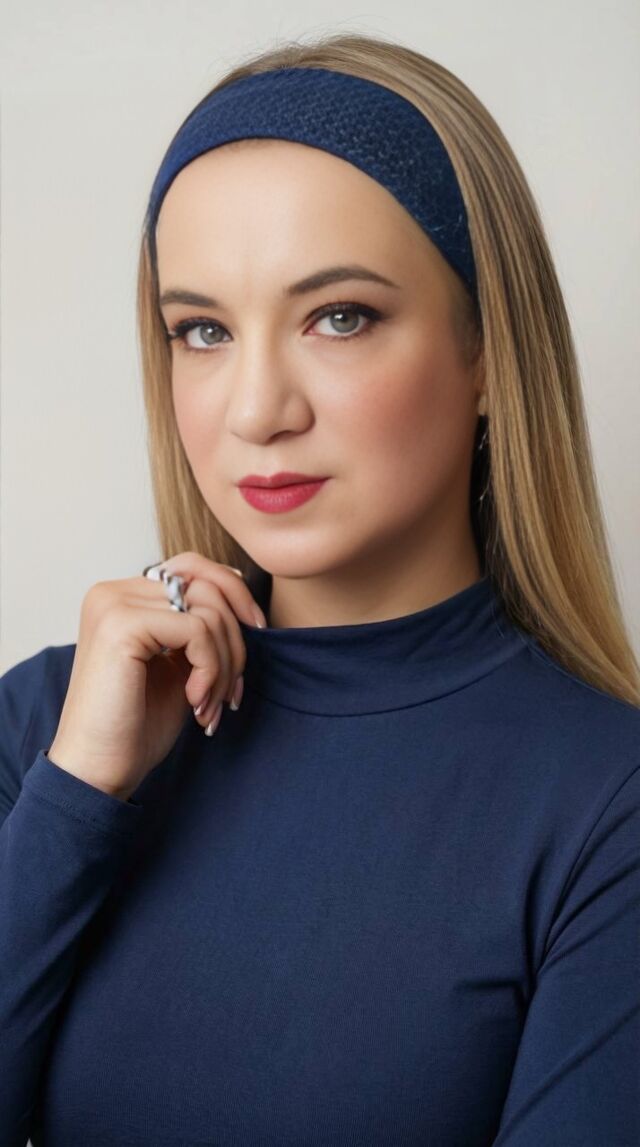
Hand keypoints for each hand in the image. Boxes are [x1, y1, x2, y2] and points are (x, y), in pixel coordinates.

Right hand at [46, 552, 267, 800]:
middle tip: (230, 692)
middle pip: (208, 585)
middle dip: (235, 641)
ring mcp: (114, 605)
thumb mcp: (179, 664)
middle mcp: (113, 591)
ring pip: (209, 611)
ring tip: (210, 705)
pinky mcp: (122, 626)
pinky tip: (195, 702)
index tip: (254, 637)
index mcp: (124, 596)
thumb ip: (200, 627)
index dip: (235, 599)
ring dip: (225, 665)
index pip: (195, 569)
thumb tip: (242, 595)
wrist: (99, 770)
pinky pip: (198, 631)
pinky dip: (211, 670)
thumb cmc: (137, 725)